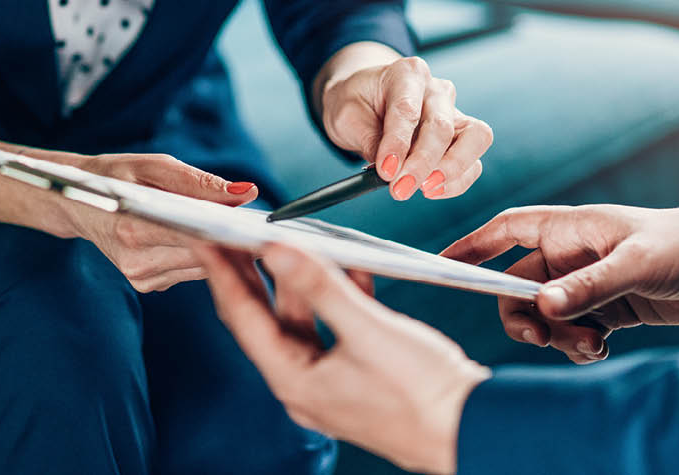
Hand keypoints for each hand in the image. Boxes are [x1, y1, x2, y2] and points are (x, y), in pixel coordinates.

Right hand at [0, 131, 257, 292]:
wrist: (75, 202)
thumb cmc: (113, 176)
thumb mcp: (154, 166)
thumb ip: (201, 183)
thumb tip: (246, 192)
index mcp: (134, 229)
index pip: (197, 238)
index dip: (233, 234)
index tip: (262, 227)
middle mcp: (137, 261)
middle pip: (205, 257)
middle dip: (233, 241)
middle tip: (262, 226)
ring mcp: (141, 278)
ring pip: (202, 268)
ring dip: (222, 251)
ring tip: (238, 229)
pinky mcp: (146, 285)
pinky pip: (190, 272)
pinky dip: (204, 257)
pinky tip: (210, 242)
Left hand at [194, 243, 488, 473]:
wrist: (472, 432)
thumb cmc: (424, 394)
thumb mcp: (368, 331)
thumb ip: (320, 287)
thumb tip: (276, 251)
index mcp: (295, 381)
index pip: (242, 317)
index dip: (221, 272)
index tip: (205, 236)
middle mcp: (305, 384)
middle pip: (267, 318)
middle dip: (253, 273)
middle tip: (237, 231)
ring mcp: (332, 382)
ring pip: (304, 320)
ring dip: (301, 280)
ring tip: (293, 239)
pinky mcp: (359, 375)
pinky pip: (336, 329)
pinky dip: (337, 297)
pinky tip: (349, 267)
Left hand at [317, 43, 492, 200]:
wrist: (367, 100)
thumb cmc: (357, 102)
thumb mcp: (347, 116)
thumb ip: (368, 140)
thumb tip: (390, 171)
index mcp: (407, 74)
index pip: (408, 110)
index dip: (398, 144)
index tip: (386, 171)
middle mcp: (436, 90)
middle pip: (442, 126)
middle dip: (422, 163)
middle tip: (401, 189)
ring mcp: (454, 112)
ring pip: (475, 139)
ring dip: (452, 171)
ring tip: (424, 189)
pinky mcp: (462, 137)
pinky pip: (473, 161)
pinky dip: (457, 181)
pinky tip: (431, 190)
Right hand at [441, 201, 678, 363]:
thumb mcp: (637, 264)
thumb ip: (589, 287)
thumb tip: (542, 309)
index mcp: (570, 229)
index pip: (506, 232)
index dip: (472, 246)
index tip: (443, 264)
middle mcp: (572, 255)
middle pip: (517, 287)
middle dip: (522, 315)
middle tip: (541, 335)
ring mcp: (588, 283)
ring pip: (545, 315)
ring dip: (556, 336)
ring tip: (589, 344)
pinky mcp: (609, 309)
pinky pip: (573, 331)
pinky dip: (578, 346)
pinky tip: (600, 349)